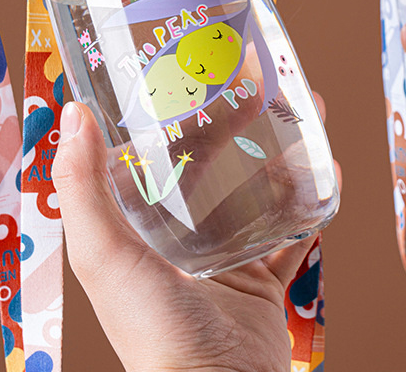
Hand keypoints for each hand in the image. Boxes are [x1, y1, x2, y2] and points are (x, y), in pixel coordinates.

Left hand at [52, 94, 338, 371]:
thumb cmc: (153, 329)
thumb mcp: (105, 254)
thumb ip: (83, 188)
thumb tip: (73, 114)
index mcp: (145, 227)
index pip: (166, 154)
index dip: (187, 114)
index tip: (209, 77)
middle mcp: (186, 237)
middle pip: (222, 164)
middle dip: (248, 123)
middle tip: (271, 87)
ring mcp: (230, 255)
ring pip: (264, 189)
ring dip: (288, 151)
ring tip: (310, 114)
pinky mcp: (266, 276)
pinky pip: (296, 229)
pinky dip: (314, 200)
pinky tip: (332, 170)